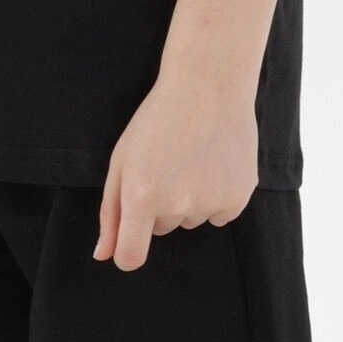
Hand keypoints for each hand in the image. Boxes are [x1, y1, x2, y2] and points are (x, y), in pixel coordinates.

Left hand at [92, 71, 258, 271]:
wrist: (208, 84)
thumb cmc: (158, 118)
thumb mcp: (122, 158)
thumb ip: (111, 212)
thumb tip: (103, 255)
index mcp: (142, 197)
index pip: (131, 257)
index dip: (127, 250)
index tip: (131, 236)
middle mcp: (177, 206)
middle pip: (162, 229)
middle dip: (159, 204)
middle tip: (166, 162)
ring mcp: (210, 203)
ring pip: (190, 219)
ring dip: (188, 198)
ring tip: (191, 155)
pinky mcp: (238, 198)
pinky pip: (219, 214)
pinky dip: (215, 195)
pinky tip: (214, 162)